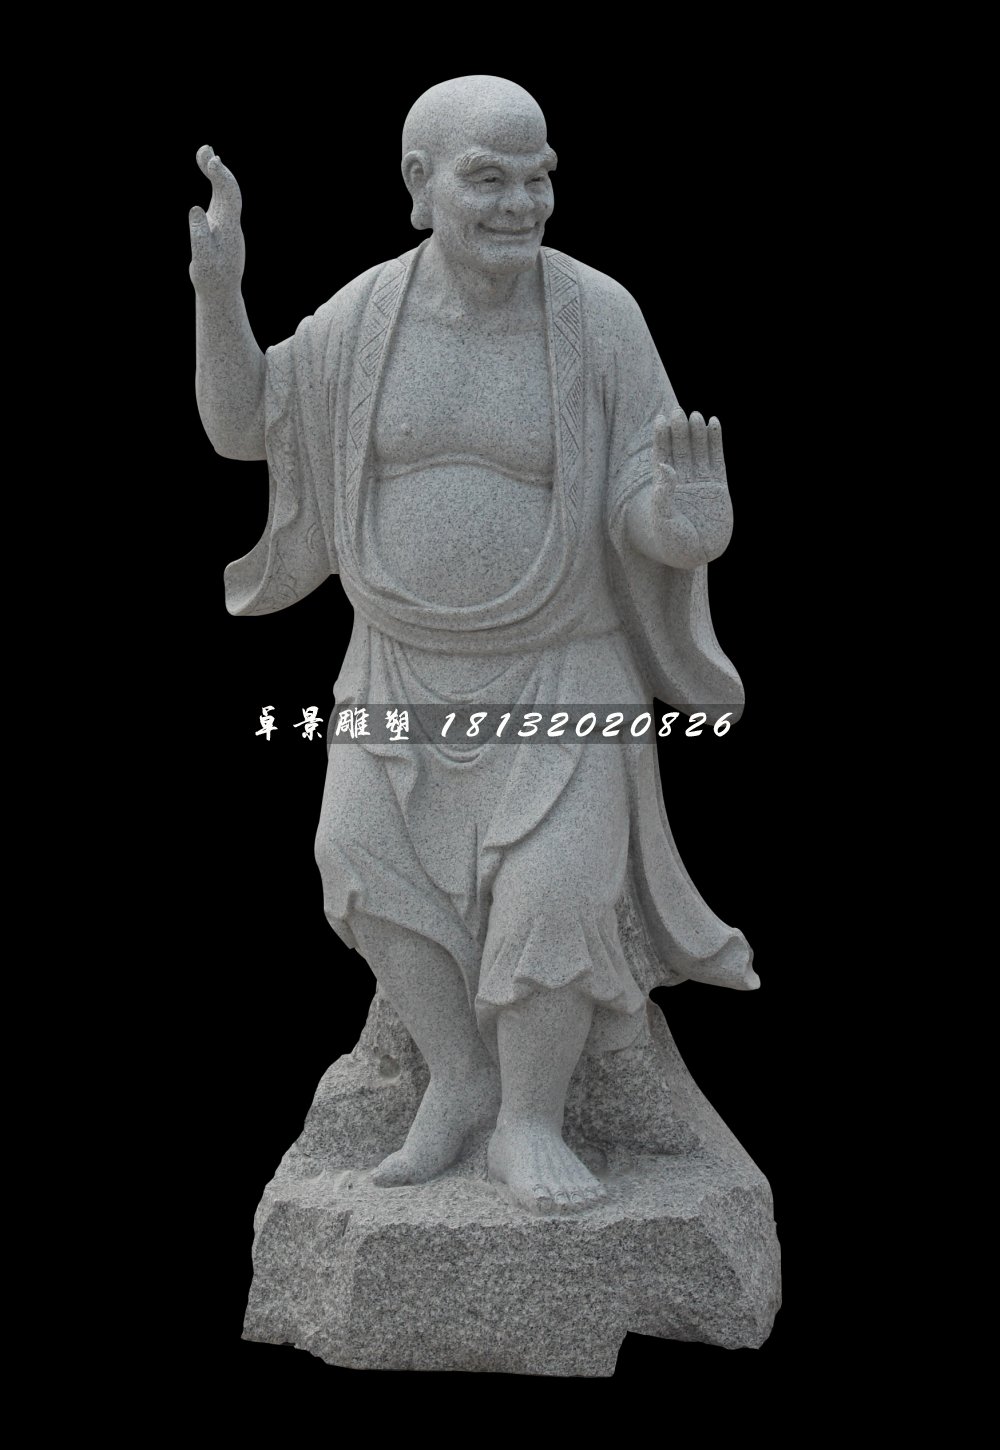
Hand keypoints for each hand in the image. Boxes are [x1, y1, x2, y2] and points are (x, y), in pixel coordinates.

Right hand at [189, 146, 245, 297]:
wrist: (220, 290)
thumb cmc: (211, 278)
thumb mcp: (203, 260)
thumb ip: (199, 235)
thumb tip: (195, 209)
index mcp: (228, 226)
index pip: (228, 195)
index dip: (221, 177)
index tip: (212, 160)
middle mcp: (231, 220)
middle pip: (229, 189)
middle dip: (219, 168)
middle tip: (205, 149)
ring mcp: (226, 220)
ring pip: (226, 190)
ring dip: (217, 171)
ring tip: (205, 153)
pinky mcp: (220, 222)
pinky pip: (220, 195)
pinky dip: (216, 180)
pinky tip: (209, 169)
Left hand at [641, 411, 733, 566]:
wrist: (699, 557)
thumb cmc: (673, 546)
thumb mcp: (663, 523)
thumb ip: (662, 496)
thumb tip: (663, 466)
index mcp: (664, 488)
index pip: (662, 456)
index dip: (661, 438)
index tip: (659, 419)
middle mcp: (682, 482)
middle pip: (680, 450)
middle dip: (678, 431)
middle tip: (677, 411)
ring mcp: (701, 483)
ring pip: (698, 451)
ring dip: (696, 433)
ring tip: (695, 416)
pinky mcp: (718, 487)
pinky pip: (716, 459)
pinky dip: (715, 442)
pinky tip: (714, 423)